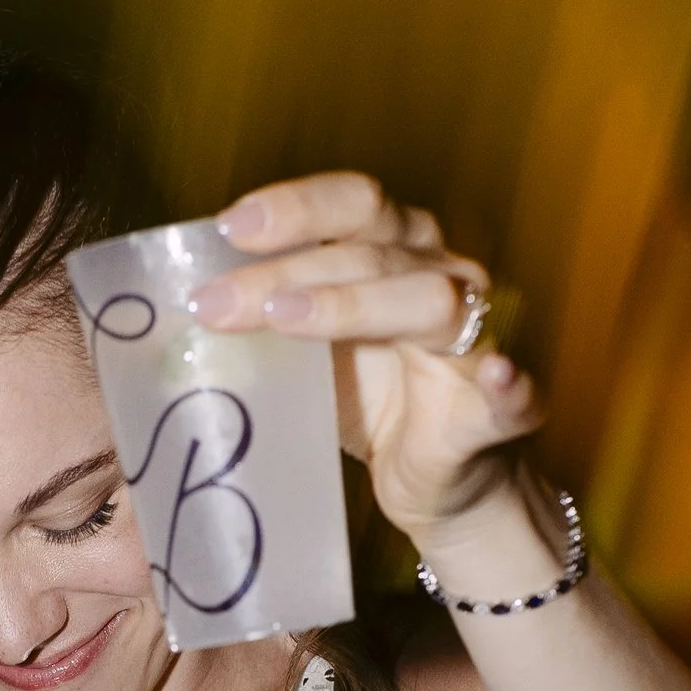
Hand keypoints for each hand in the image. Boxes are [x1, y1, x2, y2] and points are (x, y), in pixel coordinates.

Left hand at [185, 171, 550, 551]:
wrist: (435, 486)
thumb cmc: (371, 402)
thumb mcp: (309, 353)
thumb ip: (266, 320)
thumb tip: (178, 307)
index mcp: (398, 251)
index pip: (353, 204)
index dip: (296, 207)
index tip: (228, 228)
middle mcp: (444, 276)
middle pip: (372, 251)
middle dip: (285, 272)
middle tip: (215, 301)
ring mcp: (477, 339)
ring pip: (429, 301)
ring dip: (353, 305)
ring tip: (286, 320)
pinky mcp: (499, 410)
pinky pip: (512, 393)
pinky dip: (508, 384)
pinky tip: (497, 376)